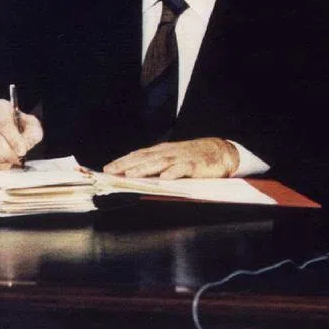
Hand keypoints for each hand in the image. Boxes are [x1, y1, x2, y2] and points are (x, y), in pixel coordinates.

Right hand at [0, 99, 43, 168]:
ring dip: (0, 159)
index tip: (22, 151)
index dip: (13, 139)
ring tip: (12, 161)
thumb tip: (23, 146)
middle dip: (7, 152)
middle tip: (18, 159)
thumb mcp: (32, 126)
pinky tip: (5, 163)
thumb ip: (31, 134)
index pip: (3, 123)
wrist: (6, 130)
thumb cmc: (20, 126)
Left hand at [103, 138, 238, 178]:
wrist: (221, 152)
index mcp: (163, 151)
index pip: (139, 154)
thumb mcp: (174, 158)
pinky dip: (173, 172)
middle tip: (111, 172)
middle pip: (145, 158)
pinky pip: (183, 169)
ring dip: (145, 169)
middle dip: (127, 165)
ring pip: (160, 162)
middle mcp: (169, 152)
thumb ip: (157, 165)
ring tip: (131, 175)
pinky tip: (164, 178)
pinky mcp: (195, 165)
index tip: (107, 168)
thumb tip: (134, 174)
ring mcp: (182, 158)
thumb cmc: (195, 157)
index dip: (123, 161)